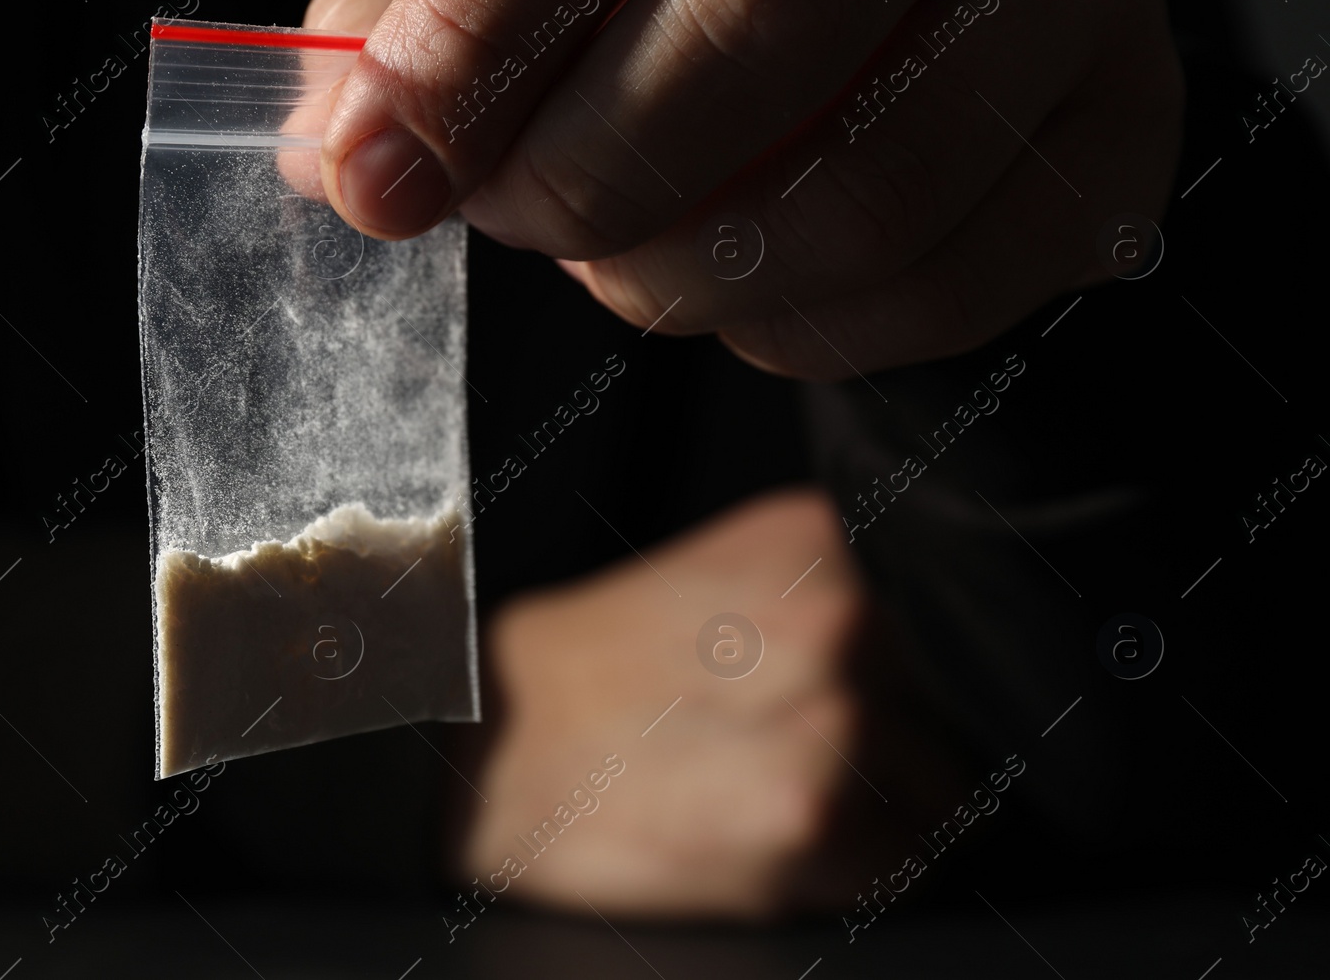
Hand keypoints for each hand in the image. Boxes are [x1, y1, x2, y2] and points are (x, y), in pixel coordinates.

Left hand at [305, 0, 1181, 376]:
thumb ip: (435, 8)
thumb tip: (340, 148)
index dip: (469, 45)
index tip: (381, 168)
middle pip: (754, 35)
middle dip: (584, 179)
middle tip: (514, 214)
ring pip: (861, 194)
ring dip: (686, 279)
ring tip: (624, 261)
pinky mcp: (1120, 128)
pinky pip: (944, 290)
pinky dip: (802, 333)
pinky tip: (746, 292)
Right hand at [446, 490, 962, 917]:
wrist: (472, 759)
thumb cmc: (576, 679)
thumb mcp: (701, 577)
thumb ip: (811, 594)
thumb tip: (915, 662)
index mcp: (810, 537)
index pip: (928, 633)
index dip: (881, 683)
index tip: (801, 704)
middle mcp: (831, 610)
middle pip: (938, 716)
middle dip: (880, 752)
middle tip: (763, 757)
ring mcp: (826, 709)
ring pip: (931, 794)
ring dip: (863, 816)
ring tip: (750, 796)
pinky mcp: (801, 810)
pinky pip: (894, 865)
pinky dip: (838, 873)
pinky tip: (747, 837)